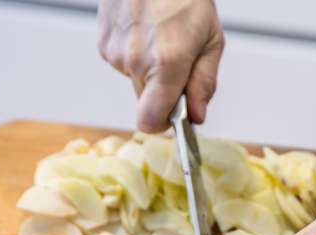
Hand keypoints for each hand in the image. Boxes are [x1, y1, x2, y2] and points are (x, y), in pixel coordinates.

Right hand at [98, 0, 223, 131]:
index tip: (174, 115)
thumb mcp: (211, 39)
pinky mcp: (104, 43)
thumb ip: (204, 82)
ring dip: (149, 70)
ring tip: (161, 38)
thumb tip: (196, 115)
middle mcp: (136, 60)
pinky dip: (135, 54)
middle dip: (162, 92)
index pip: (150, 120)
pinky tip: (145, 31)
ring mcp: (116, 52)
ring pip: (135, 81)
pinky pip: (123, 64)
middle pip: (146, 102)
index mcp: (167, 62)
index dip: (163, 123)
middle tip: (177, 63)